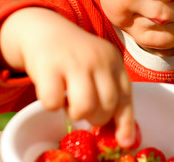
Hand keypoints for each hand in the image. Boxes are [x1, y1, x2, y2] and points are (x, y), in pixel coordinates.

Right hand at [0, 7, 135, 147]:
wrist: (46, 30)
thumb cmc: (77, 56)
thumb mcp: (98, 66)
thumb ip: (109, 91)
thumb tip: (121, 134)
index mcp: (113, 61)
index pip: (126, 96)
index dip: (126, 122)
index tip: (125, 142)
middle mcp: (98, 59)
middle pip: (108, 104)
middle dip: (98, 118)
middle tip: (88, 112)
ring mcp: (74, 61)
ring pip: (85, 106)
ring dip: (78, 114)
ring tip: (71, 105)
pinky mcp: (49, 65)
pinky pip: (53, 102)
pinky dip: (52, 105)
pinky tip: (53, 92)